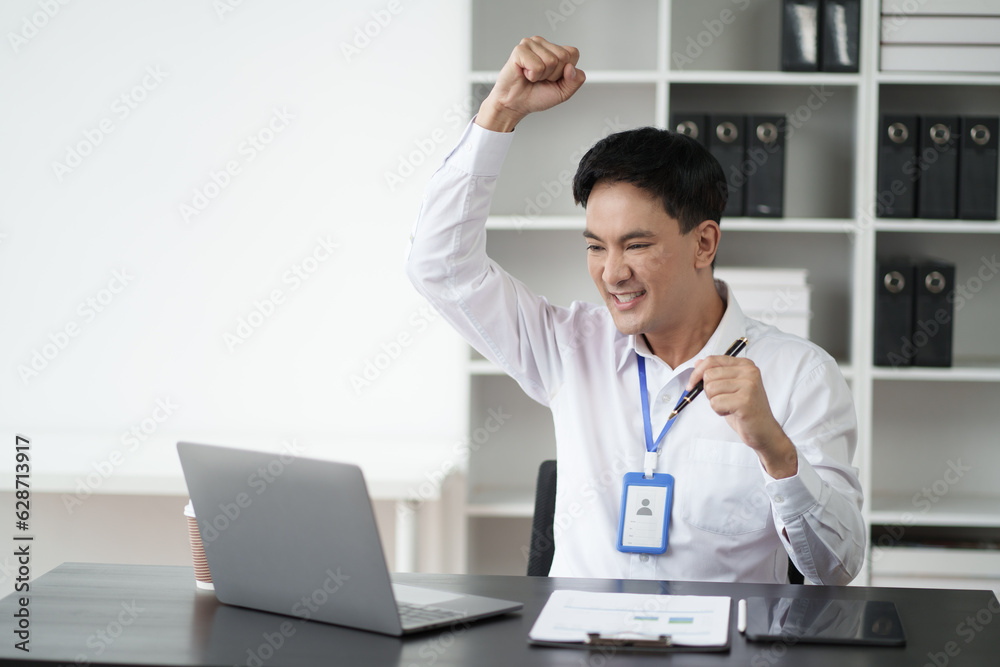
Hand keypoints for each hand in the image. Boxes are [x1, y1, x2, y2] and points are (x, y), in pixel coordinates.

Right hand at [476, 36, 585, 132]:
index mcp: (554, 49)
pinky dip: (532, 76)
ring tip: (532, 77)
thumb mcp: (563, 92)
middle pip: (564, 56)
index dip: (565, 72)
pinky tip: (524, 74)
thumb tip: (571, 67)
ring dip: (542, 76)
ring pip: (551, 61)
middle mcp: (542, 43)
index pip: (573, 53)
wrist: (515, 104)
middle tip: (540, 79)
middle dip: (554, 74)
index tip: (552, 79)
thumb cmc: (535, 96)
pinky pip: (537, 66)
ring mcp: (530, 44)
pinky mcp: (519, 50)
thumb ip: (575, 81)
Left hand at [687, 356, 797, 478]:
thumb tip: (697, 363)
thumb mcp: (729, 387)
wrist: (763, 431)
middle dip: (709, 391)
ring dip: (715, 402)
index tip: (691, 385)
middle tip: (723, 400)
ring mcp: (749, 385)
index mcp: (745, 364)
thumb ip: (716, 373)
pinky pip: (715, 403)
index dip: (697, 373)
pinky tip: (732, 412)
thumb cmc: (744, 410)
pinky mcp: (745, 400)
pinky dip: (719, 411)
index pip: (712, 360)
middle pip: (709, 375)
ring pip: (710, 389)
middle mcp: (749, 371)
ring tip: (730, 406)